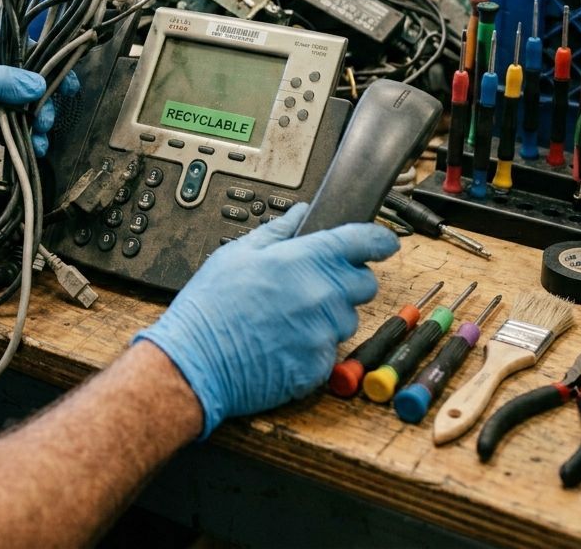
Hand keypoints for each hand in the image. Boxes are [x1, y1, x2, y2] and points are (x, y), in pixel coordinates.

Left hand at [0, 40, 63, 200]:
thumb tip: (38, 84)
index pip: (21, 52)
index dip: (46, 65)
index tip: (65, 83)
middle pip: (30, 85)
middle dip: (44, 102)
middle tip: (46, 120)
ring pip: (28, 113)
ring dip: (40, 125)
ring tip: (40, 138)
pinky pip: (18, 135)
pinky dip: (30, 143)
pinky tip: (33, 151)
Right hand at [134, 204, 398, 437]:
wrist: (197, 362)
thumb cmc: (211, 307)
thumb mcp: (238, 253)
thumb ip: (278, 232)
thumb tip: (301, 214)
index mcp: (305, 261)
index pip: (362, 242)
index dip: (377, 239)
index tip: (383, 241)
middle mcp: (323, 297)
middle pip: (364, 284)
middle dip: (347, 280)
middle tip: (313, 282)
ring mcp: (324, 334)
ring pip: (347, 318)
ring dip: (328, 314)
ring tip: (288, 314)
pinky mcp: (319, 367)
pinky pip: (330, 349)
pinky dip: (314, 344)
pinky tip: (283, 339)